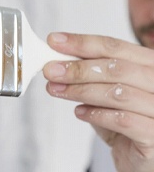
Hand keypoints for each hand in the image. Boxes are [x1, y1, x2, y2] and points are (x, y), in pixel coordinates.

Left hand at [43, 32, 153, 171]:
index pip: (113, 46)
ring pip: (117, 93)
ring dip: (80, 90)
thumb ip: (90, 76)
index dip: (81, 43)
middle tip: (51, 70)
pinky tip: (79, 112)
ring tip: (56, 89)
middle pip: (115, 67)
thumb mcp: (107, 91)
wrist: (142, 154)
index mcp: (147, 64)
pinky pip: (123, 120)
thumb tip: (59, 62)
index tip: (55, 41)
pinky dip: (96, 114)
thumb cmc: (125, 118)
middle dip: (77, 68)